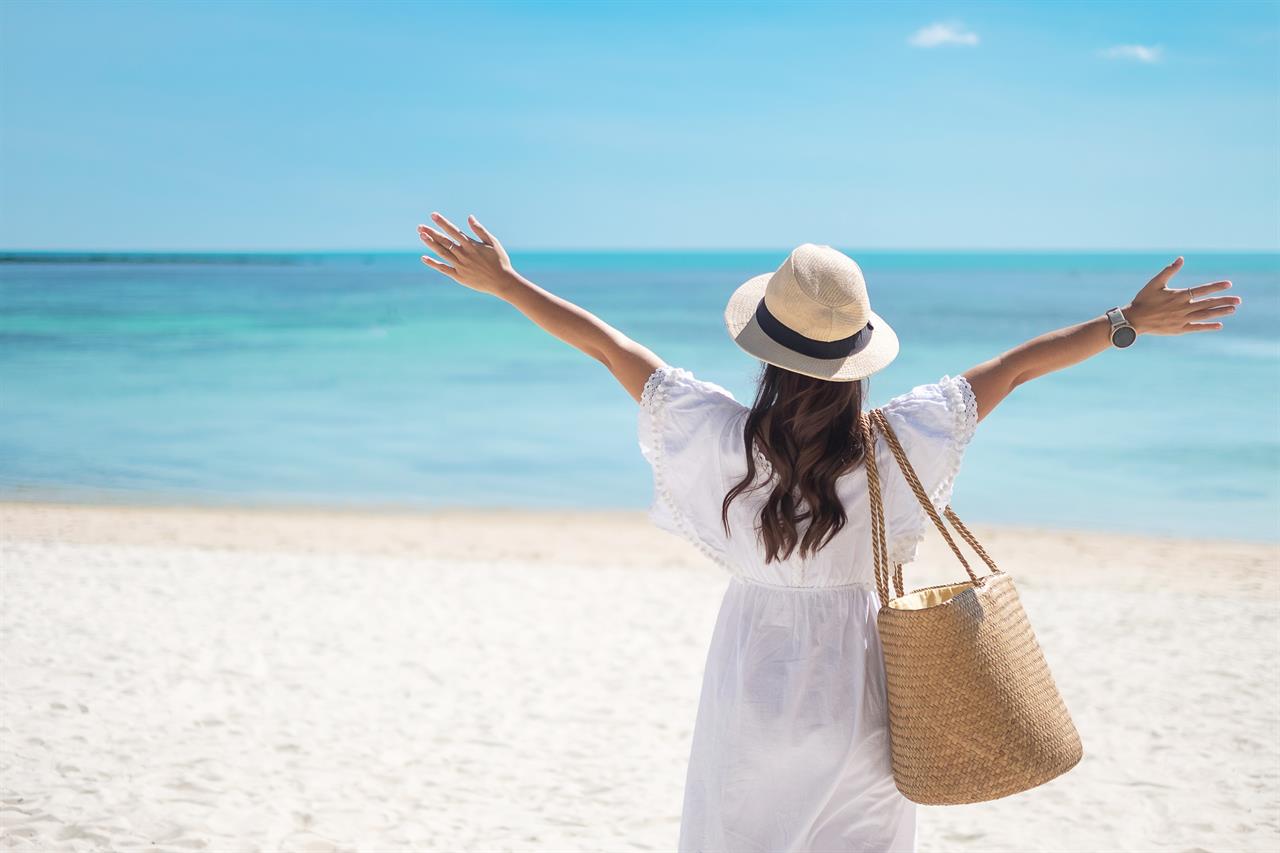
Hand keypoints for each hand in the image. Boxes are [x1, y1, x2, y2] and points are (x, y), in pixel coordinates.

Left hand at [417, 212, 518, 295]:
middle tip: (420, 226)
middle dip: (431, 232)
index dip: (442, 222)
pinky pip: (444, 269)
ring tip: (421, 236)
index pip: (453, 230)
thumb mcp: (493, 242)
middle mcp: (464, 254)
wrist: (502, 282)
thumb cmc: (500, 261)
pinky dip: (433, 263)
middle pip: (444, 241)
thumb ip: (480, 230)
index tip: (433, 215)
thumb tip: (470, 217)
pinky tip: (424, 258)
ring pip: (442, 253)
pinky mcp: (459, 276)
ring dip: (431, 244)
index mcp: (471, 245)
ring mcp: (460, 266)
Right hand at [1123, 257, 1241, 334]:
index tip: (1229, 284)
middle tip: (1239, 300)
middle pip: (1207, 303)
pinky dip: (1207, 326)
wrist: (1134, 320)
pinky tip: (1219, 325)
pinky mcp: (1179, 329)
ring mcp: (1182, 320)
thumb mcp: (1155, 283)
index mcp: (1178, 296)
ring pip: (1205, 315)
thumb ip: (1169, 270)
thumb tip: (1181, 258)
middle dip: (1224, 301)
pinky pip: (1196, 328)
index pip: (1201, 290)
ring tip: (1232, 309)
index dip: (1216, 287)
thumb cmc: (1143, 300)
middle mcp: (1183, 308)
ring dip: (1219, 312)